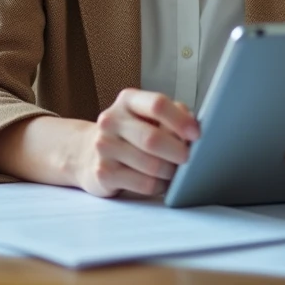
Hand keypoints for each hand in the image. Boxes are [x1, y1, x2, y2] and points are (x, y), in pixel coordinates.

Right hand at [72, 88, 199, 197]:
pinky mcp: (103, 173)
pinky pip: (144, 184)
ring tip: (174, 171)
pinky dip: (159, 186)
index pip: (157, 104)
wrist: (88, 154)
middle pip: (152, 138)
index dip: (180, 120)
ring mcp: (104, 147)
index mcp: (128, 100)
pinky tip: (160, 181)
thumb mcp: (149, 116)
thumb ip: (173, 115)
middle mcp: (112, 120)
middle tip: (188, 159)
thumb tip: (195, 130)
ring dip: (170, 172)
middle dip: (178, 152)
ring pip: (151, 165)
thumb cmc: (132, 133)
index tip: (196, 134)